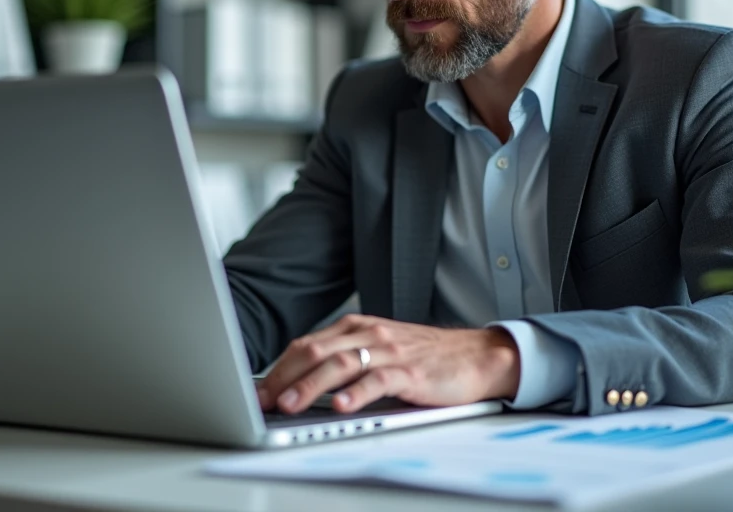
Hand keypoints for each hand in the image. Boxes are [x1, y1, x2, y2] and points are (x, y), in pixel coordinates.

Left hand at [256, 314, 519, 414]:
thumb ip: (345, 358)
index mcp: (356, 327)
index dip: (278, 368)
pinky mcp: (411, 372)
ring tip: (290, 405)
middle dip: (285, 377)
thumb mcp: (378, 349)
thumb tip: (301, 382)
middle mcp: (369, 335)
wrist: (474, 355)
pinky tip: (341, 406)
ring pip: (341, 364)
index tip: (258, 390)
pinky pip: (379, 380)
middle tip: (264, 400)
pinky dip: (357, 393)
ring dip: (311, 386)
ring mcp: (390, 352)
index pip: (307, 345)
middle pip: (316, 352)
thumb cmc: (423, 357)